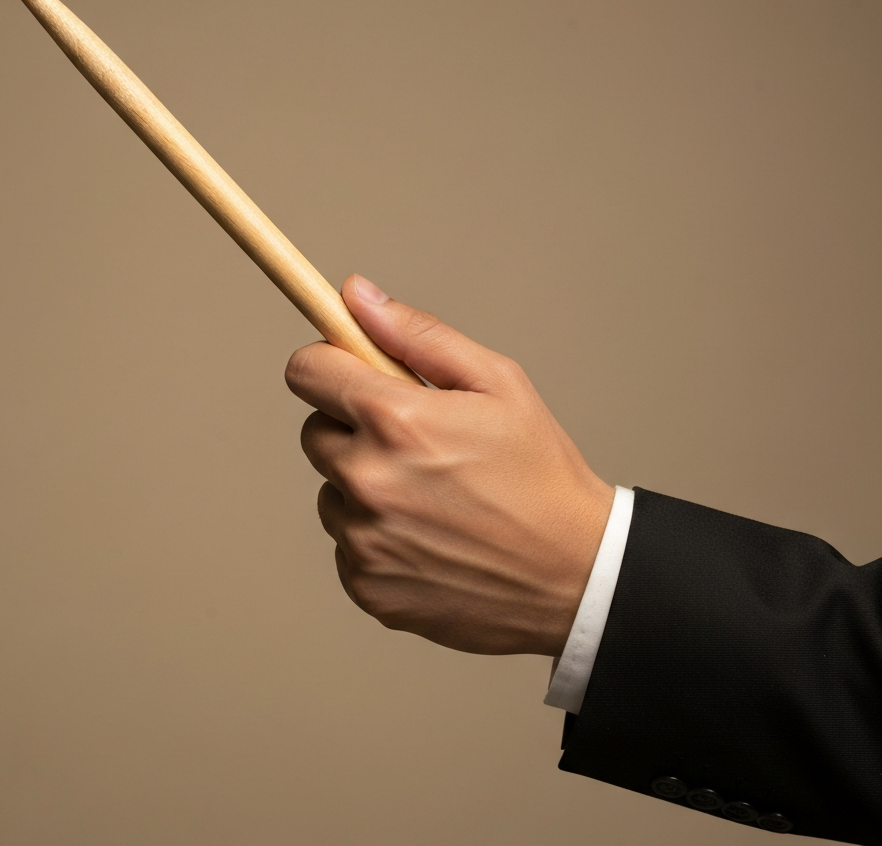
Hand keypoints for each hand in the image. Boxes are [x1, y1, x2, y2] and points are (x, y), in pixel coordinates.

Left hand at [285, 275, 613, 655]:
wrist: (575, 576)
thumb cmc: (541, 473)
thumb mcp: (498, 383)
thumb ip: (417, 334)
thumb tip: (354, 295)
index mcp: (396, 420)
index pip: (307, 372)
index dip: (330, 366)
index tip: (352, 374)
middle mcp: (367, 481)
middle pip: (314, 432)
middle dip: (354, 429)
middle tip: (416, 444)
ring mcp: (363, 540)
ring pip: (331, 491)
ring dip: (365, 487)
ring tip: (433, 497)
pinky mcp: (365, 585)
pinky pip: (346, 542)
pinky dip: (376, 536)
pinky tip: (429, 537)